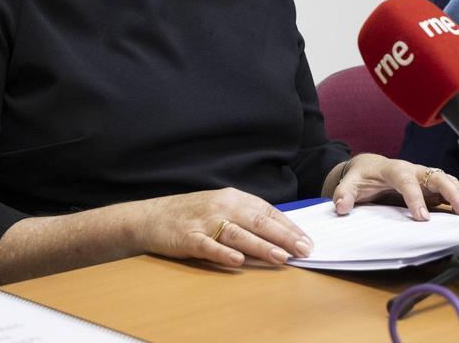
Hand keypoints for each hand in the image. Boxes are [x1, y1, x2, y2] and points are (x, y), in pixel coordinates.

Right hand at [134, 188, 313, 267]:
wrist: (152, 216)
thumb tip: (280, 233)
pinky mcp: (187, 237)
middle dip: (283, 236)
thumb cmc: (192, 213)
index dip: (288, 226)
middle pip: (257, 221)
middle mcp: (222, 207)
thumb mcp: (222, 206)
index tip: (306, 240)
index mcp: (233, 198)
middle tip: (303, 250)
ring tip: (280, 257)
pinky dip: (222, 253)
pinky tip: (237, 261)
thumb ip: (247, 216)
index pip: (267, 211)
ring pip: (237, 233)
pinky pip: (208, 245)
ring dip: (261, 246)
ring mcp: (204, 221)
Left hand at [329, 154, 458, 219]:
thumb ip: (344, 193)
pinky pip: (447, 190)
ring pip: (446, 180)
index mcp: (394, 169)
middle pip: (435, 175)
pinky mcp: (429, 188)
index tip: (422, 217)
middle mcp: (413, 171)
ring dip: (458, 194)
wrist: (368, 168)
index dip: (415, 198)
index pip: (407, 181)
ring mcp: (423, 178)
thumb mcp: (349, 182)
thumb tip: (342, 206)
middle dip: (450, 190)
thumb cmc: (361, 175)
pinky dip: (458, 198)